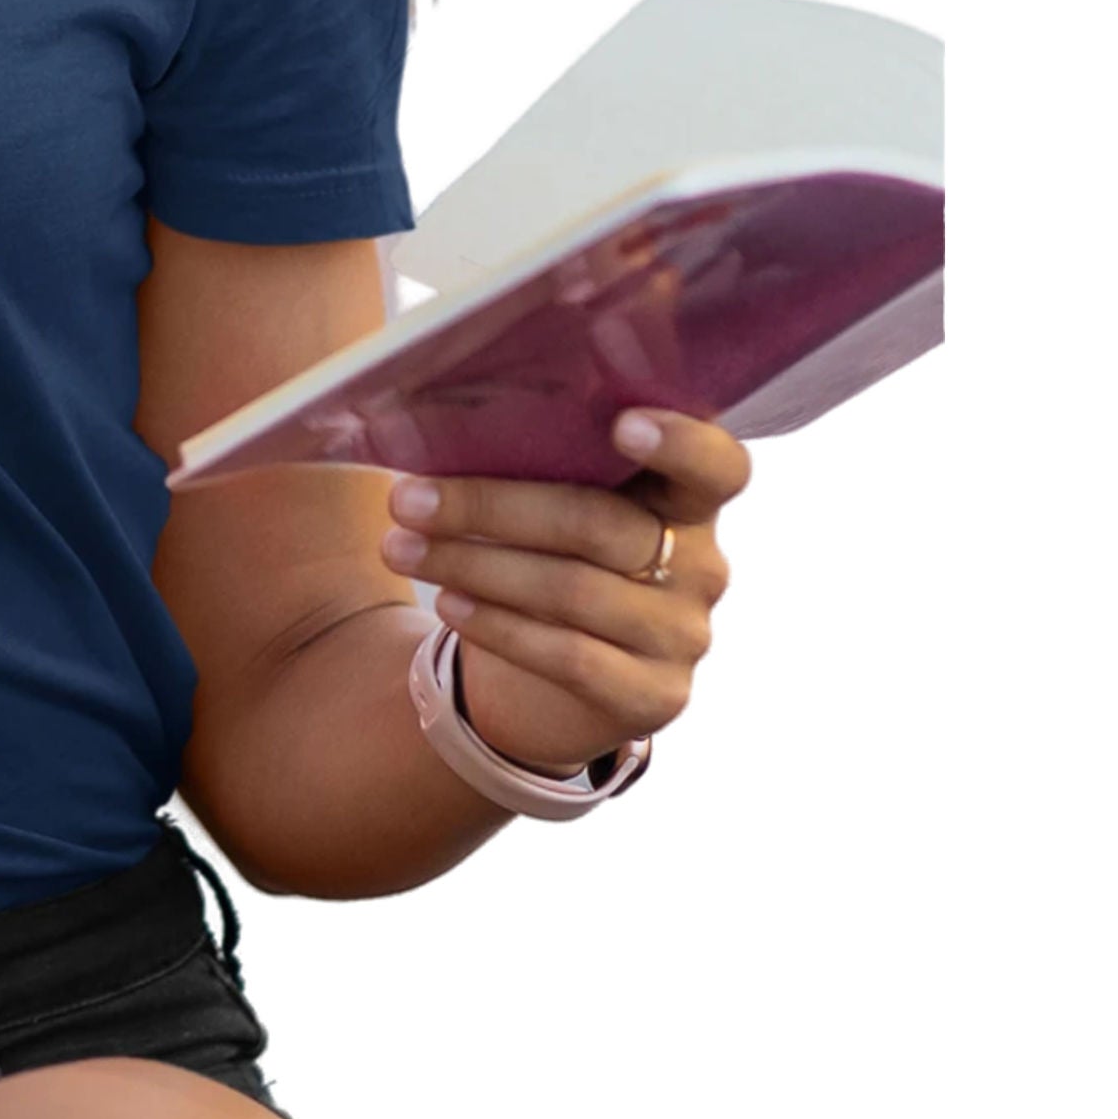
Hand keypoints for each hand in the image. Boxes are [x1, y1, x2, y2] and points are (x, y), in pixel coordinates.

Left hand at [377, 408, 748, 778]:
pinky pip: (569, 655)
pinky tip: (447, 602)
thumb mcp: (559, 509)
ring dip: (474, 564)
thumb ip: (542, 467)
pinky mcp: (653, 696)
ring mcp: (683, 636)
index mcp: (687, 499)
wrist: (554, 684)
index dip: (681, 442)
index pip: (718, 466)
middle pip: (599, 523)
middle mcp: (700, 565)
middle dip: (491, 507)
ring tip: (400, 546)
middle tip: (407, 498)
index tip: (622, 423)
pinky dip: (498, 625)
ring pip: (573, 589)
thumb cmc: (551, 561)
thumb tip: (436, 422)